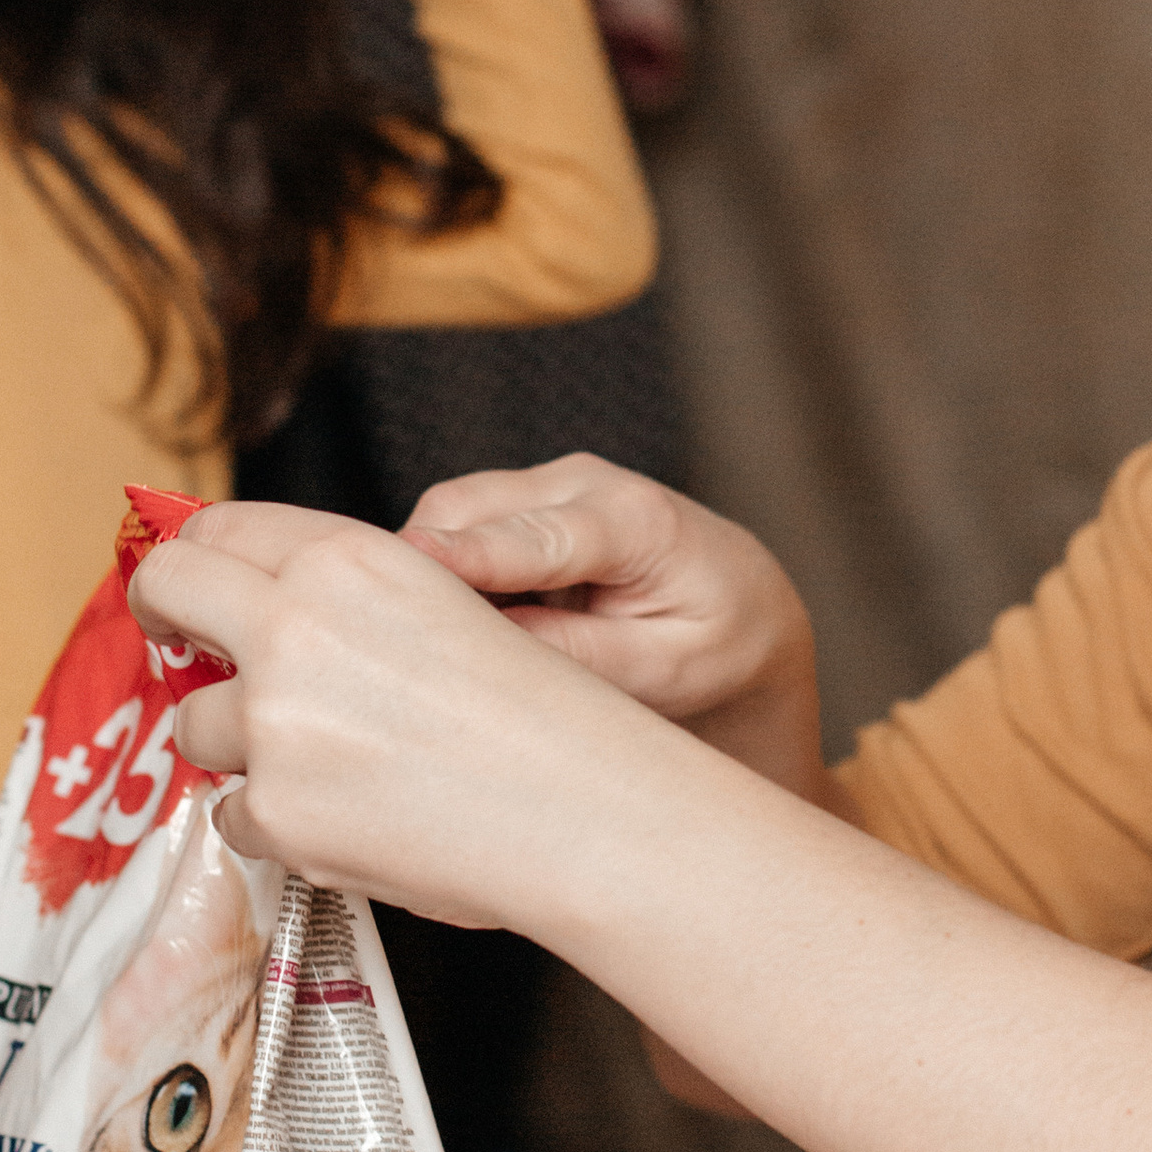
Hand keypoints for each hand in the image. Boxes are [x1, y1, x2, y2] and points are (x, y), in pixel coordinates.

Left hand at [130, 497, 670, 932]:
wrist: (581, 810)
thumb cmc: (532, 716)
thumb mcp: (438, 605)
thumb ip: (340, 593)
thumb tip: (245, 602)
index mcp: (343, 560)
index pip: (215, 530)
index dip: (193, 559)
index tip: (189, 588)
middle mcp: (294, 626)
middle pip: (167, 592)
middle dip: (161, 616)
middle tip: (175, 644)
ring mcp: (275, 722)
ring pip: (195, 725)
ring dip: (240, 747)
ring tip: (328, 768)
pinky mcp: (274, 811)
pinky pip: (232, 815)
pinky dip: (278, 824)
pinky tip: (352, 821)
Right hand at [401, 456, 825, 793]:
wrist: (743, 603)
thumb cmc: (715, 643)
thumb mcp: (667, 669)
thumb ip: (582, 653)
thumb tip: (488, 640)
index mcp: (637, 521)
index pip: (536, 538)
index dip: (468, 555)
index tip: (408, 565)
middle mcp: (585, 482)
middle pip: (464, 513)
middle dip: (424, 571)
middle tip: (413, 655)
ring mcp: (550, 482)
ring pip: (448, 516)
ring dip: (433, 575)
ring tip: (463, 647)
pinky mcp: (523, 499)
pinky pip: (456, 527)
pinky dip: (449, 573)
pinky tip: (479, 624)